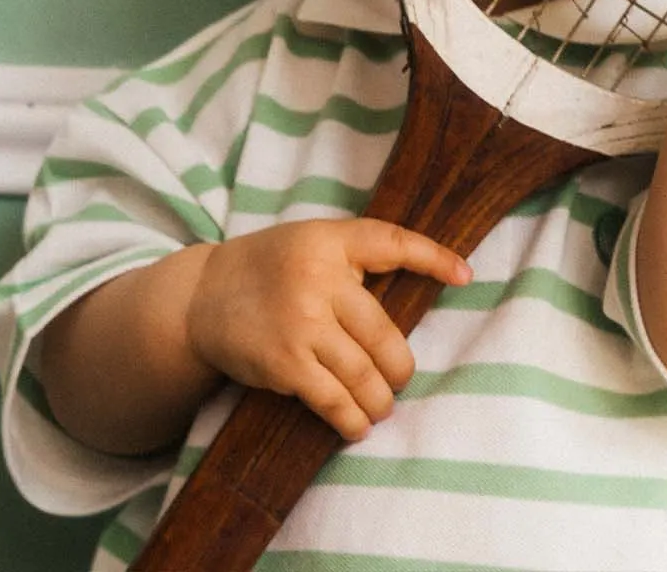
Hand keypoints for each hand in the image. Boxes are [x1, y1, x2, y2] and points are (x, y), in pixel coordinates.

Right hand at [186, 218, 470, 440]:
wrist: (200, 297)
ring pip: (363, 372)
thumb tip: (414, 295)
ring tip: (383, 407)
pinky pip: (331, 398)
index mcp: (331, 240)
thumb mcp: (312, 243)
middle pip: (384, 331)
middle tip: (402, 378)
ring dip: (380, 399)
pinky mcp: (284, 363)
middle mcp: (318, 278)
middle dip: (400, 366)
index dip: (433, 257)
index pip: (392, 241)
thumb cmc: (270, 269)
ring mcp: (301, 322)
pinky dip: (351, 418)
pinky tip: (358, 426)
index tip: (466, 274)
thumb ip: (354, 261)